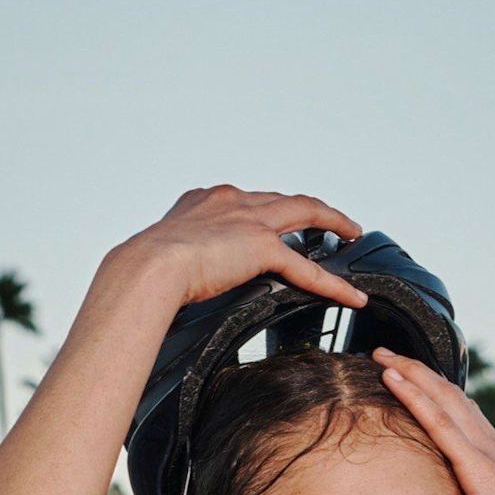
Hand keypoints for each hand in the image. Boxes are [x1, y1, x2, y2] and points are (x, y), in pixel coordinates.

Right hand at [112, 186, 367, 318]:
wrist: (147, 267)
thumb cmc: (143, 268)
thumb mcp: (163, 254)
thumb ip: (181, 258)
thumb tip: (172, 280)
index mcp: (206, 201)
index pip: (249, 200)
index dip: (269, 209)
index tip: (276, 218)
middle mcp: (232, 201)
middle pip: (284, 198)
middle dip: (311, 208)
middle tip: (331, 219)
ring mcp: (250, 221)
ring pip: (306, 213)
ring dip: (333, 222)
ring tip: (350, 233)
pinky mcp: (261, 247)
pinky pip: (306, 268)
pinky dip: (332, 283)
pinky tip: (350, 296)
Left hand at [370, 351, 494, 494]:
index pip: (466, 414)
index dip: (438, 392)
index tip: (414, 379)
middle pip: (451, 396)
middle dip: (418, 372)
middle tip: (388, 353)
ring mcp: (486, 452)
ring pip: (443, 399)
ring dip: (411, 373)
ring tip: (383, 354)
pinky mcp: (477, 466)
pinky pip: (438, 423)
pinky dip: (414, 396)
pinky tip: (393, 379)